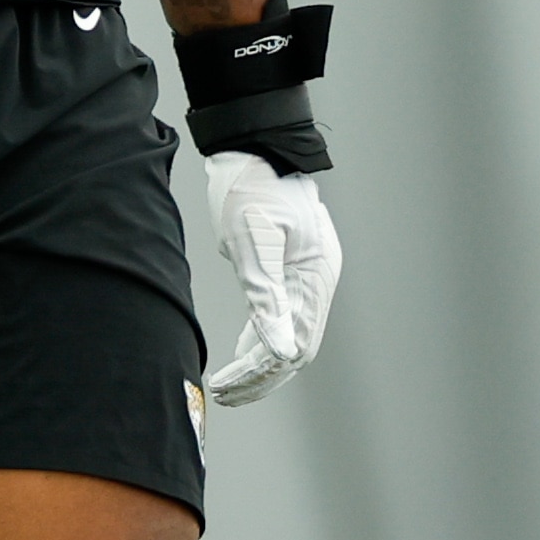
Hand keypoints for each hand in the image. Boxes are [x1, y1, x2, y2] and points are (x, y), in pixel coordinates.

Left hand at [197, 152, 339, 405]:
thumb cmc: (250, 187)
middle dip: (260, 376)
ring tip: (228, 384)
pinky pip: (282, 314)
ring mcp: (307, 274)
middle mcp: (316, 280)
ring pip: (289, 334)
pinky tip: (242, 351)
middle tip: (223, 394)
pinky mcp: (291, 267)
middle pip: (296, 347)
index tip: (227, 387)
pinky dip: (262, 337)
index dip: (262, 373)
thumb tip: (281, 353)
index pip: (295, 345)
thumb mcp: (253, 243)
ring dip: (259, 362)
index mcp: (314, 276)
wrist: (252, 145)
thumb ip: (266, 299)